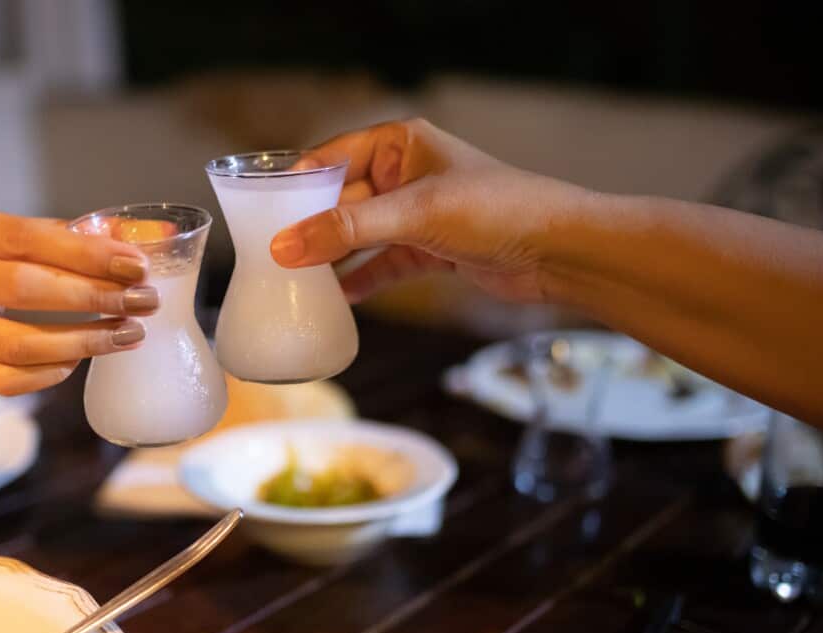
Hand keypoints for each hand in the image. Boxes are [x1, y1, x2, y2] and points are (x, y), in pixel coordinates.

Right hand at [0, 206, 158, 394]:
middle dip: (93, 296)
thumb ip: (75, 237)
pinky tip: (81, 360)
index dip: (87, 254)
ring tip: (128, 334)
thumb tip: (142, 240)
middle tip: (142, 302)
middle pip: (23, 288)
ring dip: (82, 342)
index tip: (136, 267)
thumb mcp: (19, 233)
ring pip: (17, 343)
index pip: (28, 239)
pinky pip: (6, 380)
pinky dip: (50, 374)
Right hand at [270, 118, 592, 303]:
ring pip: (359, 236)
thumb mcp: (414, 215)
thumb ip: (348, 231)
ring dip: (332, 258)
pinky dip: (361, 281)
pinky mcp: (429, 250)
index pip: (330, 158)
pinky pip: (381, 264)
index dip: (297, 187)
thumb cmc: (498, 210)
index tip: (262, 217)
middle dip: (310, 229)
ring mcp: (417, 214)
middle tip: (272, 256)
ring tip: (294, 281)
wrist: (559, 251)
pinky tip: (337, 300)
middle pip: (340, 200)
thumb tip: (286, 247)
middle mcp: (405, 173)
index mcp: (400, 143)